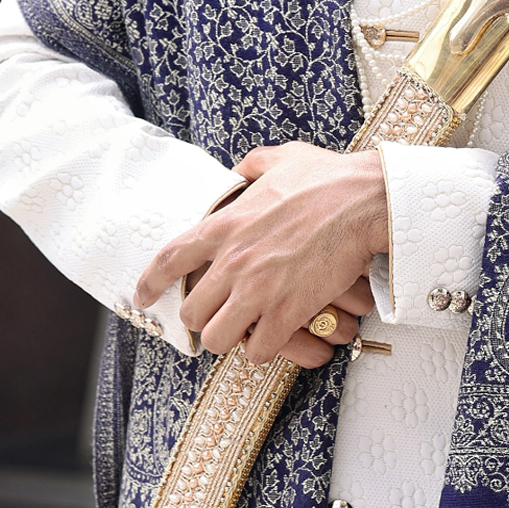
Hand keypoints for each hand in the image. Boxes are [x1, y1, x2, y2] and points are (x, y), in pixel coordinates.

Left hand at [134, 142, 389, 366]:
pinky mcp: (286, 311)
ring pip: (217, 338)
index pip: (169, 260)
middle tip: (218, 315)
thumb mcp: (282, 158)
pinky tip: (276, 337)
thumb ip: (252, 164)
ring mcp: (257, 290)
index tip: (143, 296)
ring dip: (230, 338)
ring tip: (245, 332)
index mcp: (225, 226)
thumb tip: (241, 168)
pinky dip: (265, 348)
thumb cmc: (329, 178)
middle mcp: (233, 261)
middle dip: (203, 317)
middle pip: (191, 311)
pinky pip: (258, 349)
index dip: (150, 283)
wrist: (366, 201)